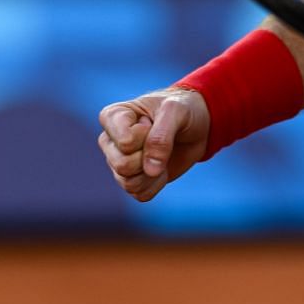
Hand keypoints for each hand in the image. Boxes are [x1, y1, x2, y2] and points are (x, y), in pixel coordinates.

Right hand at [97, 87, 210, 202]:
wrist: (195, 126)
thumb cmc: (181, 110)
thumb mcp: (176, 111)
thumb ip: (161, 137)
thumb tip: (150, 171)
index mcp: (112, 116)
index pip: (125, 142)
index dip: (147, 136)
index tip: (152, 122)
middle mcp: (109, 141)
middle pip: (122, 165)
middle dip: (149, 157)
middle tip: (159, 141)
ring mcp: (117, 162)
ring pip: (129, 183)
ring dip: (154, 173)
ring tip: (161, 154)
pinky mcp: (131, 179)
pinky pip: (139, 194)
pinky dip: (157, 184)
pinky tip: (162, 167)